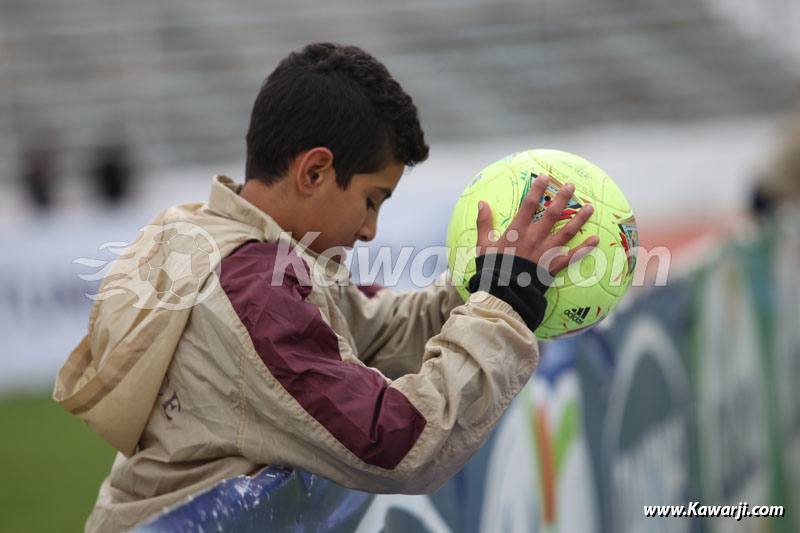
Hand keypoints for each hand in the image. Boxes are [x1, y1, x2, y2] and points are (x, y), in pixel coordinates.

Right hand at [475, 173, 598, 274]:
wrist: (504, 291)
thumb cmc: (493, 268)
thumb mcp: (483, 245)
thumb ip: (484, 223)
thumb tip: (482, 203)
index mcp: (517, 230)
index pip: (529, 204)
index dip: (538, 189)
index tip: (545, 177)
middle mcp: (535, 237)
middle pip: (552, 213)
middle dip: (563, 198)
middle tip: (571, 186)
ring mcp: (546, 251)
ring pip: (567, 231)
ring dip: (579, 219)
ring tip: (590, 207)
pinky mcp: (553, 265)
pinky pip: (572, 256)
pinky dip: (585, 248)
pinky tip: (595, 240)